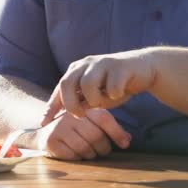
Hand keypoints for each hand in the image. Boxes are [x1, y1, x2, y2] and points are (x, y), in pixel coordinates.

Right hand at [35, 109, 130, 159]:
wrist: (44, 133)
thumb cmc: (74, 128)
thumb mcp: (91, 122)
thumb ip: (108, 127)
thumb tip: (127, 139)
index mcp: (81, 106)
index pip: (103, 118)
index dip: (117, 132)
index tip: (125, 144)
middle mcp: (68, 114)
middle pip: (96, 136)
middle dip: (103, 148)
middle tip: (102, 151)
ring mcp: (58, 127)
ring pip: (85, 148)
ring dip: (91, 155)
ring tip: (89, 152)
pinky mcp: (51, 141)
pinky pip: (73, 156)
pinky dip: (78, 158)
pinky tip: (75, 153)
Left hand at [42, 49, 156, 121]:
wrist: (144, 70)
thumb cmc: (115, 85)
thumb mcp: (95, 96)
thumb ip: (81, 102)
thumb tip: (63, 119)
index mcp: (76, 70)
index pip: (58, 89)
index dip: (50, 107)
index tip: (43, 124)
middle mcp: (85, 64)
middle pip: (67, 83)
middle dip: (71, 104)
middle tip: (80, 115)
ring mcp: (102, 63)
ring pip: (87, 83)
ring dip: (94, 99)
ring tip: (102, 103)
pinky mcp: (119, 66)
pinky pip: (112, 85)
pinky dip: (114, 94)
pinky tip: (119, 93)